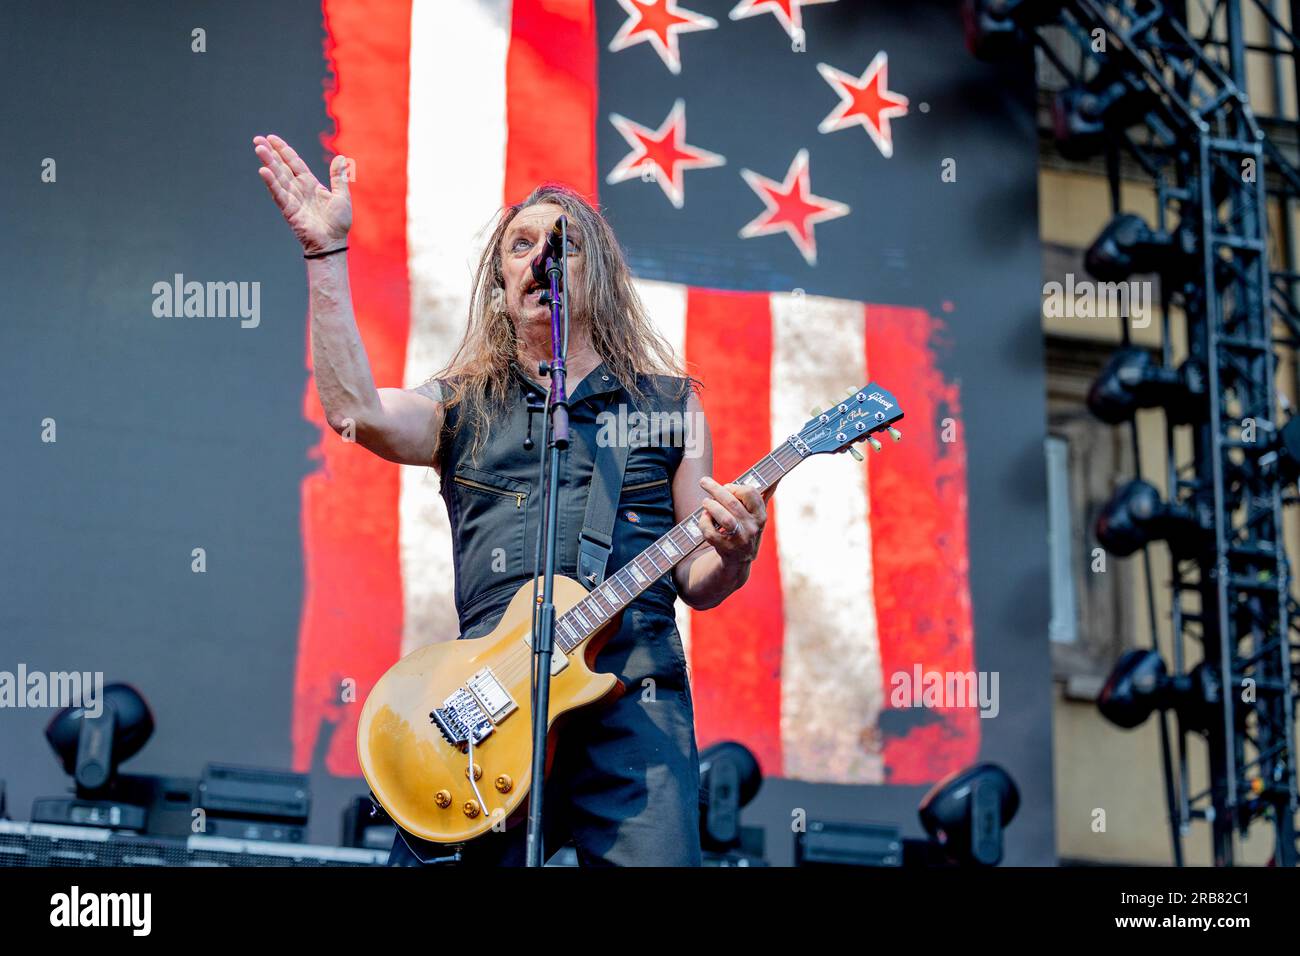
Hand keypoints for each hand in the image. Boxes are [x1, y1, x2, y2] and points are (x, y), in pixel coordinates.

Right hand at [253, 133, 351, 254]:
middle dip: (271, 153)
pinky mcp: (289, 210)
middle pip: (282, 166)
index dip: (284, 150)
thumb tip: (341, 159)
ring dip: (268, 162)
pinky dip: (271, 182)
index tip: (272, 138)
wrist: (333, 243)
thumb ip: (338, 178)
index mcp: (310, 184)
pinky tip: (263, 171)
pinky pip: (279, 194)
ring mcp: (292, 199)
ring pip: (278, 177)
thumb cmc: (338, 223)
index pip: (294, 163)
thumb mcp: (341, 196)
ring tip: (258, 148)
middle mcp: (299, 189)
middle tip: (257, 139)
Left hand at [698, 476, 766, 567]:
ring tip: (705, 502)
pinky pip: (711, 533)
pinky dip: (704, 522)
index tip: (727, 486)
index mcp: (761, 516)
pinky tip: (705, 518)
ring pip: (725, 518)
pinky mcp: (725, 549)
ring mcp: (740, 540)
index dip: (736, 487)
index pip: (751, 493)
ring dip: (711, 506)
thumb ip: (764, 495)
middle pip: (733, 503)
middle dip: (716, 490)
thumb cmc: (746, 530)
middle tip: (704, 482)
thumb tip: (778, 477)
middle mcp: (753, 528)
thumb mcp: (756, 515)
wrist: (739, 560)